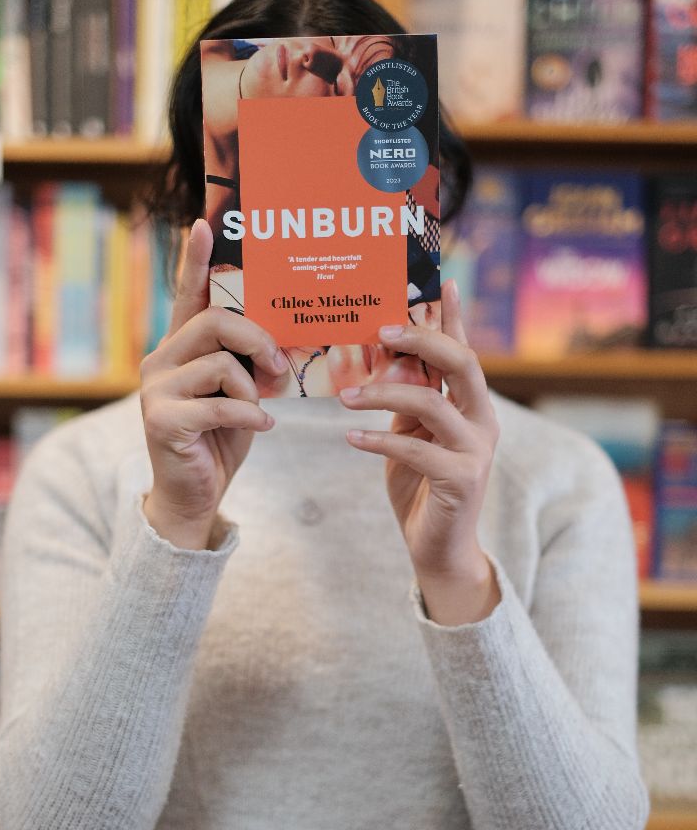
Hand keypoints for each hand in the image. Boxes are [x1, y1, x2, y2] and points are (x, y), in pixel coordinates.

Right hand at [140, 220, 286, 549]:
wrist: (194, 494)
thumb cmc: (221, 439)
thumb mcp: (240, 392)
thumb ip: (247, 362)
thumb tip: (279, 339)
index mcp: (178, 348)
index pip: (188, 295)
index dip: (194, 260)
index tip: (202, 224)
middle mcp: (160, 360)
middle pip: (214, 322)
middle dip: (258, 340)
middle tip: (281, 368)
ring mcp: (156, 389)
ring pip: (221, 363)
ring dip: (253, 389)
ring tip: (259, 410)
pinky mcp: (161, 419)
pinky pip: (220, 404)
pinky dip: (250, 416)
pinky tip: (261, 428)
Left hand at [339, 280, 500, 623]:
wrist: (438, 549)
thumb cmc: (421, 488)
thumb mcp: (412, 436)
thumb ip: (408, 401)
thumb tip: (385, 356)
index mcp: (472, 406)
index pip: (463, 350)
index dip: (454, 316)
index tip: (441, 280)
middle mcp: (483, 421)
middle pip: (461, 362)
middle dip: (423, 338)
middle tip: (383, 328)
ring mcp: (476, 449)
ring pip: (431, 402)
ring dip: (383, 393)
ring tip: (346, 396)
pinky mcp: (461, 478)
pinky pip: (414, 446)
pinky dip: (378, 438)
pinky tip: (350, 436)